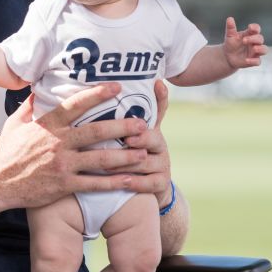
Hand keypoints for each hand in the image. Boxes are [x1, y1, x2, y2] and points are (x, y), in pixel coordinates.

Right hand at [0, 82, 152, 209]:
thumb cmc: (6, 153)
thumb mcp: (14, 124)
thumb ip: (29, 107)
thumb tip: (39, 89)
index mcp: (48, 124)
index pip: (76, 104)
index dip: (98, 94)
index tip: (117, 87)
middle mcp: (58, 142)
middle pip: (97, 131)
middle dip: (123, 126)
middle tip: (143, 124)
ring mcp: (62, 164)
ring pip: (101, 158)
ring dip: (125, 156)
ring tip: (145, 153)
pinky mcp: (64, 185)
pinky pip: (94, 184)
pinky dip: (114, 182)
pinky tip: (131, 181)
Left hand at [108, 80, 174, 207]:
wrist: (144, 187)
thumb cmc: (125, 156)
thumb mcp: (122, 135)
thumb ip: (115, 118)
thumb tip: (109, 91)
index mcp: (150, 128)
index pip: (159, 108)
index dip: (160, 97)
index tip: (157, 84)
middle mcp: (159, 143)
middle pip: (153, 137)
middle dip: (140, 137)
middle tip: (127, 138)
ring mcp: (162, 163)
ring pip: (146, 161)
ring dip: (127, 162)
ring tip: (109, 163)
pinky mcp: (162, 182)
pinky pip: (150, 182)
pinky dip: (135, 182)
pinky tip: (122, 181)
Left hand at [220, 17, 267, 69]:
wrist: (227, 57)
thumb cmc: (231, 44)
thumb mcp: (230, 36)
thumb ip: (231, 28)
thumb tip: (229, 18)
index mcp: (250, 34)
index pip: (256, 29)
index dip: (255, 28)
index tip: (250, 27)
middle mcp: (255, 43)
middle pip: (260, 39)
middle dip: (254, 39)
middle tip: (244, 40)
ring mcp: (255, 52)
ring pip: (264, 49)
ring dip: (260, 49)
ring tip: (254, 48)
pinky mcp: (253, 61)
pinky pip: (258, 61)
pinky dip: (253, 61)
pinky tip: (246, 60)